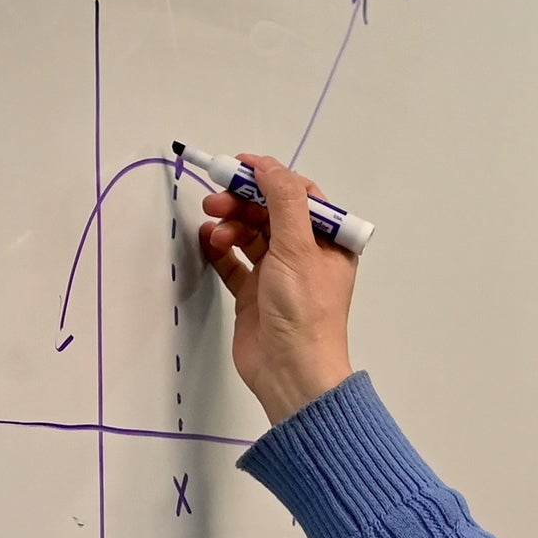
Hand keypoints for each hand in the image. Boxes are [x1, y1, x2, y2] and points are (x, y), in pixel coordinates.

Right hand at [198, 153, 356, 423]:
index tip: (238, 166)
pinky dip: (219, 248)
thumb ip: (283, 202)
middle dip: (242, 201)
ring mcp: (278, 274)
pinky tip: (209, 241)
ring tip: (214, 226)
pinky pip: (233, 260)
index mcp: (329, 242)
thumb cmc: (304, 311)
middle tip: (215, 199)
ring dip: (230, 223)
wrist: (290, 372)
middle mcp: (305, 255)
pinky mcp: (253, 293)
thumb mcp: (299, 248)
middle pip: (270, 212)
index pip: (299, 196)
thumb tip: (267, 165)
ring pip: (249, 233)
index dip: (269, 177)